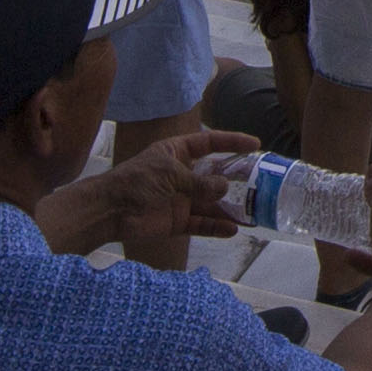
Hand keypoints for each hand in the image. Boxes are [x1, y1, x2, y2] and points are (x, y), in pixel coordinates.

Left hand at [102, 121, 252, 246]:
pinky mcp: (178, 222)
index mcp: (177, 153)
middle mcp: (182, 175)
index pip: (209, 143)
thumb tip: (224, 187)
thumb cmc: (137, 182)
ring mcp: (181, 199)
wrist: (110, 211)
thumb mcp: (170, 174)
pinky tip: (232, 229)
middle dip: (237, 179)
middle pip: (215, 175)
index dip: (232, 142)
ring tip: (253, 212)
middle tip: (260, 182)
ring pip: (212, 203)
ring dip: (230, 208)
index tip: (255, 144)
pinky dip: (216, 226)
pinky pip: (202, 224)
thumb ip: (199, 182)